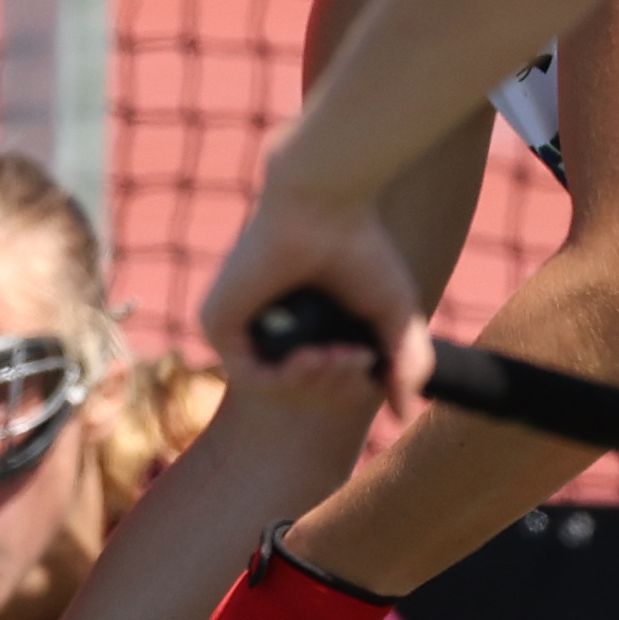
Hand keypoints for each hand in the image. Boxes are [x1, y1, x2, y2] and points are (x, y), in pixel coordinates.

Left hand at [201, 146, 431, 426]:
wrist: (327, 204)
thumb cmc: (364, 248)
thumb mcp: (394, 318)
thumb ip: (403, 366)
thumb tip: (402, 415)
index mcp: (298, 326)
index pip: (317, 385)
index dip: (347, 390)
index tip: (370, 366)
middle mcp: (264, 328)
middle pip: (298, 393)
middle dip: (335, 390)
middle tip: (359, 361)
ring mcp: (236, 326)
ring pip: (274, 390)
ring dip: (317, 384)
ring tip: (340, 357)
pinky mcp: (215, 322)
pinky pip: (250, 377)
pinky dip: (286, 379)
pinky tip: (313, 357)